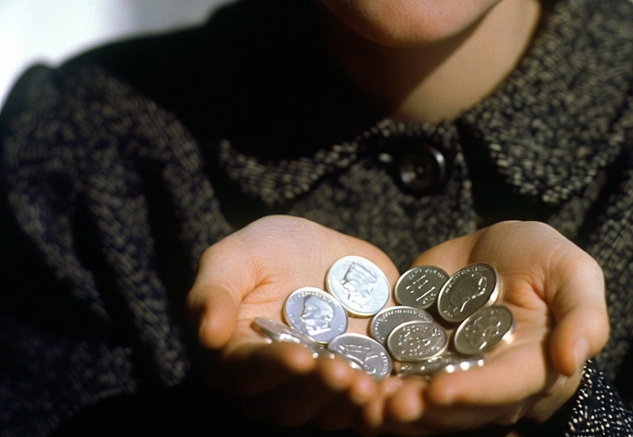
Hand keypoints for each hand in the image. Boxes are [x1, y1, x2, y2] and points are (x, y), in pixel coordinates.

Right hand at [187, 215, 398, 429]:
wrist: (324, 248)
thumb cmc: (269, 250)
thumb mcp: (237, 255)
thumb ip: (215, 290)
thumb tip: (207, 334)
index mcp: (237, 356)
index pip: (248, 371)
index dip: (273, 366)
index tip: (298, 354)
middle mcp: (275, 384)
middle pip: (290, 403)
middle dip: (317, 389)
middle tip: (342, 371)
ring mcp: (319, 388)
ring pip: (328, 412)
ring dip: (348, 401)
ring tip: (369, 383)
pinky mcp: (358, 382)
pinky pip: (367, 407)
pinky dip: (381, 406)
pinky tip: (397, 393)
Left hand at [360, 221, 608, 434]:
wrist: (497, 248)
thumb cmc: (546, 260)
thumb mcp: (574, 272)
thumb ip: (583, 316)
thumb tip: (573, 360)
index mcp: (537, 370)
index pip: (506, 387)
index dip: (475, 391)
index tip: (441, 390)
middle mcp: (494, 386)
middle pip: (459, 409)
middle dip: (423, 410)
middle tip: (389, 405)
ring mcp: (455, 377)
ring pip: (425, 407)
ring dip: (394, 409)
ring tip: (364, 401)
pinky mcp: (422, 363)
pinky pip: (398, 381)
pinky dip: (374, 386)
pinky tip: (347, 384)